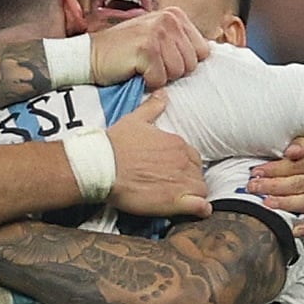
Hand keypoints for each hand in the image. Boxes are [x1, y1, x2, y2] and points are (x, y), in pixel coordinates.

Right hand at [92, 8, 211, 89]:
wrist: (90, 56)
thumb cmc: (126, 51)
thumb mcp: (158, 37)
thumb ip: (182, 42)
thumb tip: (211, 55)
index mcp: (175, 15)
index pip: (203, 51)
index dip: (183, 62)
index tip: (163, 58)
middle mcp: (169, 20)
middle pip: (192, 64)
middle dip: (172, 70)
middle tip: (150, 63)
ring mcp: (157, 33)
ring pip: (178, 73)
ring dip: (159, 76)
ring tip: (142, 65)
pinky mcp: (147, 49)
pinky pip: (160, 80)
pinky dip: (147, 82)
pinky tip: (134, 70)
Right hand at [103, 101, 209, 217]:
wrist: (102, 167)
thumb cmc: (115, 144)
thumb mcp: (135, 120)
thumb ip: (153, 107)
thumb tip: (163, 93)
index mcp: (176, 143)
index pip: (192, 155)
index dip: (185, 164)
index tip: (174, 170)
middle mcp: (183, 161)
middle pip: (197, 172)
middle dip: (190, 178)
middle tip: (175, 185)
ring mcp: (181, 181)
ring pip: (200, 188)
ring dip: (194, 192)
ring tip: (181, 198)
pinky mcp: (175, 201)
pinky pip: (199, 205)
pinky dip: (201, 208)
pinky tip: (197, 210)